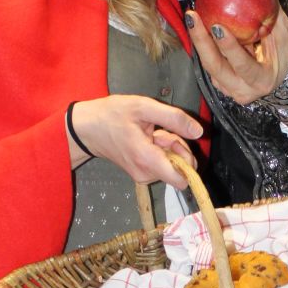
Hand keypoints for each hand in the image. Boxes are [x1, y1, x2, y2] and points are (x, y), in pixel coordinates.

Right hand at [67, 95, 202, 186]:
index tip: (177, 141)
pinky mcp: (141, 174)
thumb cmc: (113, 115)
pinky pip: (162, 164)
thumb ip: (173, 118)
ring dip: (168, 147)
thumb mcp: (144, 107)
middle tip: (161, 131)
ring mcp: (143, 176)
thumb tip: (199, 132)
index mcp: (147, 160)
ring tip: (151, 132)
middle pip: (179, 169)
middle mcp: (146, 174)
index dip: (188, 161)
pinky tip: (148, 138)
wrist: (88, 128)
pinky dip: (161, 151)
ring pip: (172, 165)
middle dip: (177, 148)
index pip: (182, 180)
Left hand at [185, 4, 287, 104]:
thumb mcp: (282, 32)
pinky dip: (202, 43)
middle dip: (201, 41)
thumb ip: (271, 6)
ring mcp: (227, 88)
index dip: (229, 48)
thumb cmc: (281, 54)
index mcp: (261, 80)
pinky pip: (208, 61)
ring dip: (198, 40)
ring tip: (192, 17)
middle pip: (215, 66)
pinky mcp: (219, 82)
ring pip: (208, 64)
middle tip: (193, 17)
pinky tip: (197, 25)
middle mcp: (242, 89)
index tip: (218, 27)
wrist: (276, 74)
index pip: (243, 65)